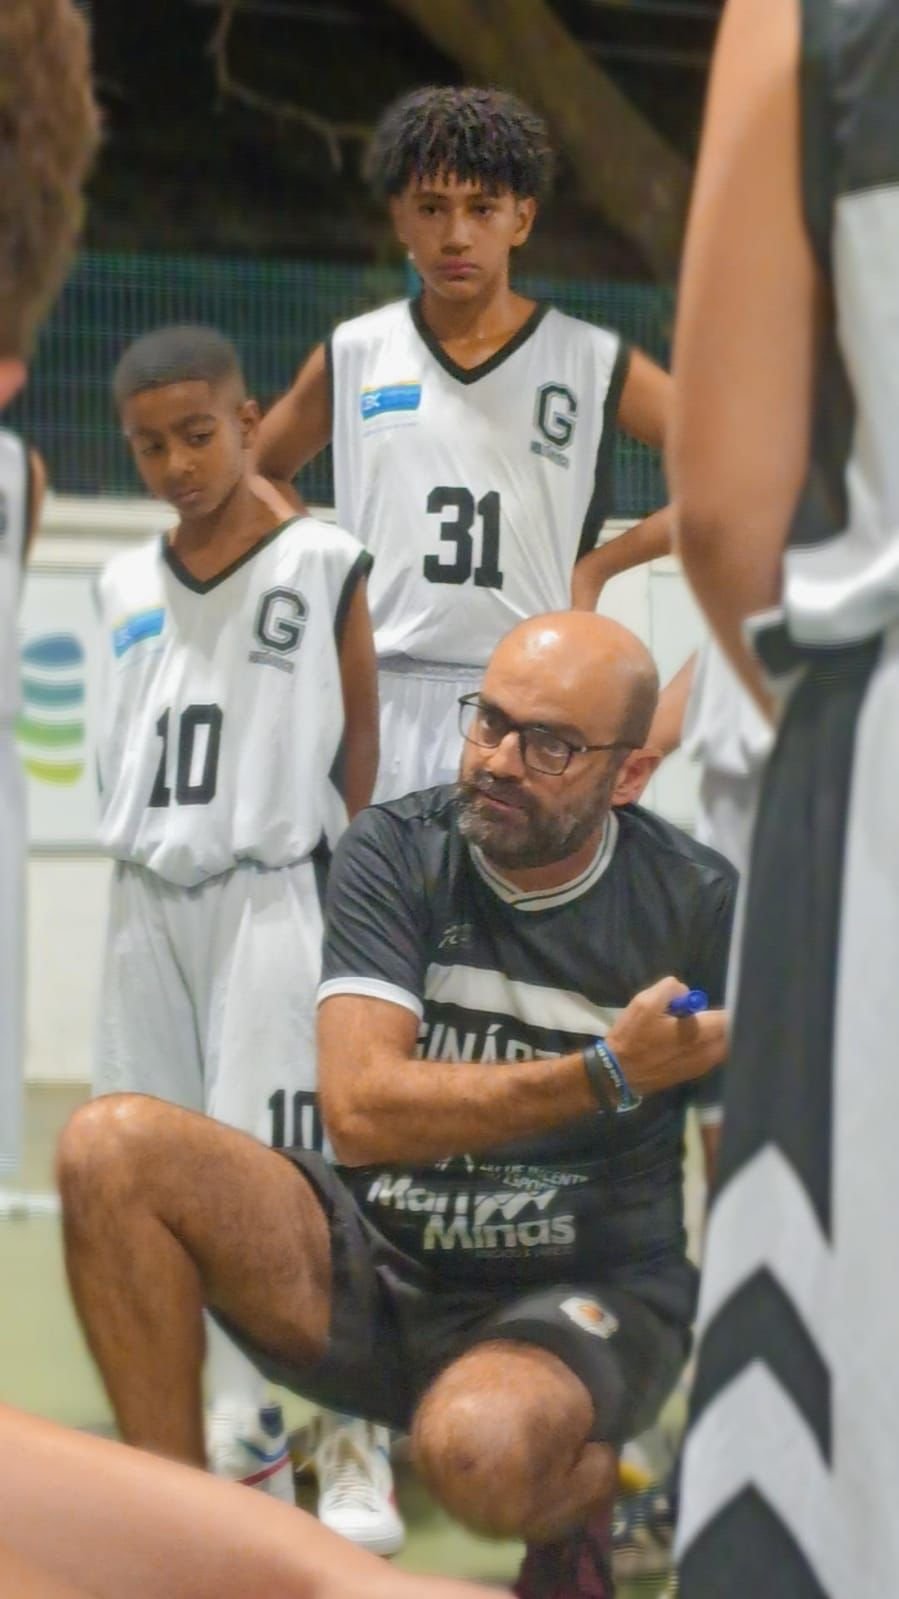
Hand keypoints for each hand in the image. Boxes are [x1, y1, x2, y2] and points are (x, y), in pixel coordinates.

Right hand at [605, 975, 727, 1099]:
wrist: (617, 1074)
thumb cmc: (633, 1037)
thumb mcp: (646, 1001)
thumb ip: (671, 988)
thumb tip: (686, 993)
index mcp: (702, 1032)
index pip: (730, 1016)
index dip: (725, 1004)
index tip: (708, 1001)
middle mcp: (709, 1052)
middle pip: (729, 1031)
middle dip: (718, 1019)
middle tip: (696, 1012)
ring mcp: (703, 1066)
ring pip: (720, 1044)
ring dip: (711, 1033)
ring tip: (688, 1026)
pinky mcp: (694, 1074)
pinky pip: (710, 1055)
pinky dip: (704, 1045)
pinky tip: (682, 1041)